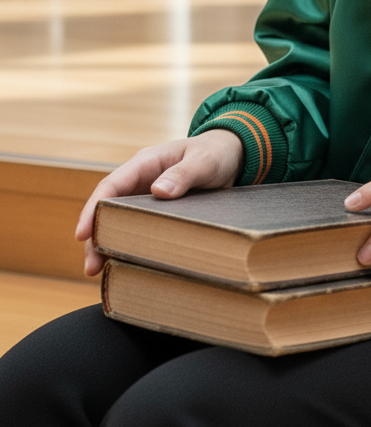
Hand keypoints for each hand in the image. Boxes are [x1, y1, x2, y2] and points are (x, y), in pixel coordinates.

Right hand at [75, 130, 243, 275]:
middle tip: (91, 266)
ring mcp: (148, 197)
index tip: (82, 234)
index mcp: (146, 163)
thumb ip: (184, 174)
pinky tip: (126, 265)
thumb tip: (159, 191)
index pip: (111, 186)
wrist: (232, 154)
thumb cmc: (215, 152)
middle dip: (96, 237)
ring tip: (100, 273)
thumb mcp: (204, 161)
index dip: (93, 209)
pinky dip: (131, 245)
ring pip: (121, 222)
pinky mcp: (160, 211)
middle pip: (109, 209)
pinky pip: (140, 228)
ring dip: (109, 245)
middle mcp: (141, 181)